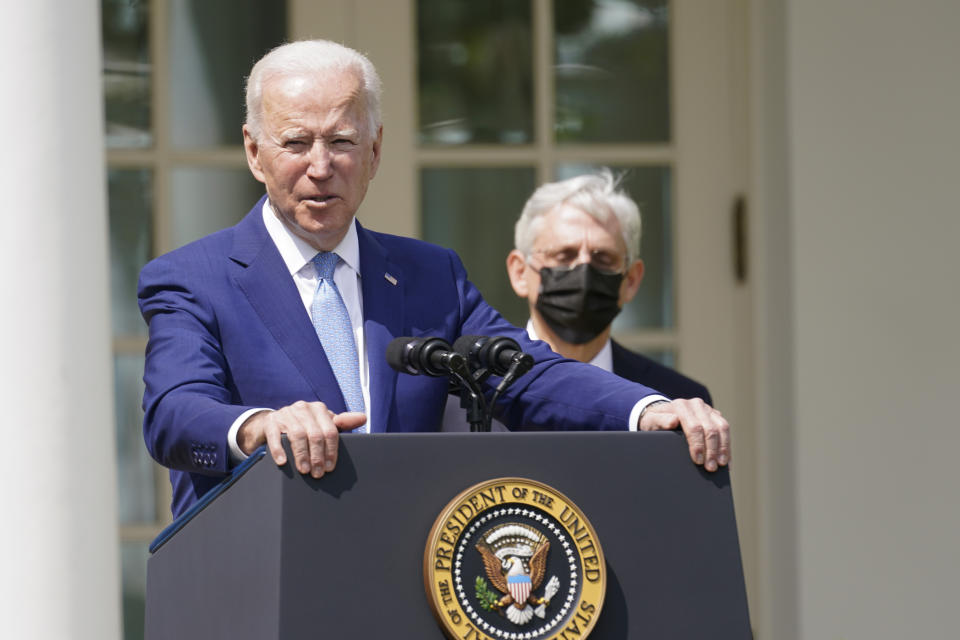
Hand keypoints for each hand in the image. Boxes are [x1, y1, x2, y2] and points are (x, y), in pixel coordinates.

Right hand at [237, 401, 366, 477]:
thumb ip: (343, 423)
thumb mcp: (324, 424)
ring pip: (297, 435)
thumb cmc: (306, 425)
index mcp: (319, 409)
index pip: (330, 431)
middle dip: (317, 456)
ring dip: (302, 455)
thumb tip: (363, 418)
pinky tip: (283, 462)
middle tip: (318, 473)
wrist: (275, 422)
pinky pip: (275, 437)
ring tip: (304, 471)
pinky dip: (279, 450)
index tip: (330, 467)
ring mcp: (286, 414)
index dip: (331, 451)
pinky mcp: (271, 422)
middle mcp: (303, 408)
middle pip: (314, 434)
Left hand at [639, 398, 729, 471]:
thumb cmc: (654, 421)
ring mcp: (707, 409)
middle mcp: (696, 405)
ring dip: (723, 448)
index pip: (694, 427)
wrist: (662, 415)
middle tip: (710, 467)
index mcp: (681, 406)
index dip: (698, 445)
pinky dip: (727, 446)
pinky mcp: (715, 415)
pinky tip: (727, 460)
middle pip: (710, 428)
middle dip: (711, 450)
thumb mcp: (651, 421)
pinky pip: (726, 430)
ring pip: (722, 427)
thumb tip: (673, 421)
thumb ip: (660, 420)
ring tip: (721, 465)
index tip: (698, 461)